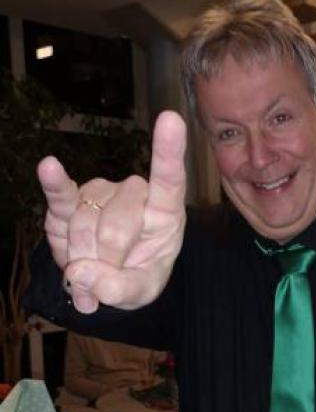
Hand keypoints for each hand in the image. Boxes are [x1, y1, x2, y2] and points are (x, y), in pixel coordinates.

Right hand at [37, 110, 186, 312]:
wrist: (106, 280)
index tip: (171, 120)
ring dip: (81, 255)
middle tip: (103, 283)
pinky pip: (60, 193)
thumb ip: (119, 288)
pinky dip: (54, 183)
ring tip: (87, 272)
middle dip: (106, 261)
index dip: (169, 151)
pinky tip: (49, 168)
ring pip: (86, 224)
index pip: (169, 178)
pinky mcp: (69, 202)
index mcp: (165, 211)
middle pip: (116, 224)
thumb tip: (81, 274)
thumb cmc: (136, 275)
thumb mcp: (140, 291)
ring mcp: (101, 193)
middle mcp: (134, 194)